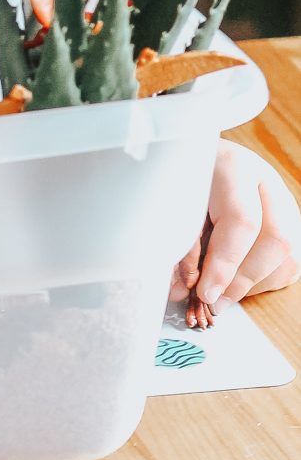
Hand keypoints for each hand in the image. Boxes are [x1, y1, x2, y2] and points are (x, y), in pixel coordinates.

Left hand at [170, 140, 300, 308]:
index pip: (242, 219)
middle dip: (244, 278)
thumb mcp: (169, 201)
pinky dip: (264, 281)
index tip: (205, 291)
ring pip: (287, 254)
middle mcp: (266, 182)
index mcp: (233, 166)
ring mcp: (282, 201)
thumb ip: (178, 245)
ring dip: (254, 283)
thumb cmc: (180, 178)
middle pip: (276, 238)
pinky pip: (289, 262)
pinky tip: (236, 282)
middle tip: (215, 300)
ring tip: (221, 294)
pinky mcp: (288, 221)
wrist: (196, 159)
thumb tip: (181, 292)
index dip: (225, 263)